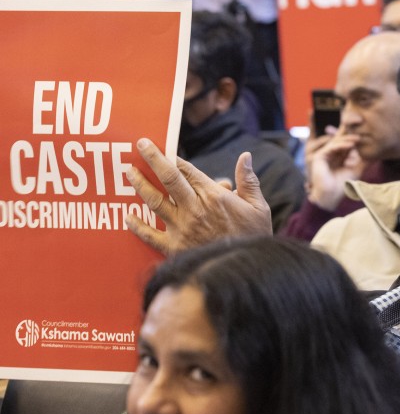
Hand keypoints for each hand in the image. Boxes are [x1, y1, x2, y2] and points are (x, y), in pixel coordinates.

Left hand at [125, 138, 271, 253]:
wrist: (246, 269)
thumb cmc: (254, 237)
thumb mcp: (258, 207)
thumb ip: (249, 180)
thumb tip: (245, 156)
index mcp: (214, 196)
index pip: (188, 170)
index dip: (174, 157)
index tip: (162, 146)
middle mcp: (194, 208)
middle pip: (169, 178)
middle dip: (153, 158)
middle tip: (141, 144)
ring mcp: (182, 228)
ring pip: (155, 201)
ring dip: (140, 185)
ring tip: (128, 172)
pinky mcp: (174, 247)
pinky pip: (150, 235)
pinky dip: (137, 226)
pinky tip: (127, 217)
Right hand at [305, 131, 363, 210]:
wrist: (331, 195)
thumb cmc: (343, 184)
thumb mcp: (357, 169)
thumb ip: (363, 160)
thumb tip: (375, 154)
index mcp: (338, 155)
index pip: (345, 142)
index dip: (353, 136)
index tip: (363, 130)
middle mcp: (330, 153)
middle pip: (339, 139)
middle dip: (349, 133)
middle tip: (360, 127)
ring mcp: (323, 154)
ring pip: (336, 142)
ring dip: (347, 139)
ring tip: (358, 138)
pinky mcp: (319, 157)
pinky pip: (331, 148)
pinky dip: (341, 145)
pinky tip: (351, 145)